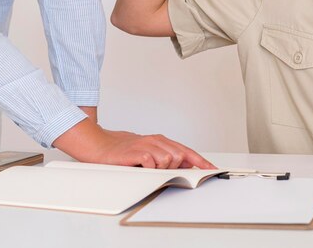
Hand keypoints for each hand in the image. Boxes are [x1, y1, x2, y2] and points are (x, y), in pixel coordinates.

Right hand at [92, 130, 215, 168]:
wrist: (101, 146)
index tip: (211, 169)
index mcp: (162, 141)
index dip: (200, 161)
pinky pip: (153, 163)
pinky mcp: (138, 151)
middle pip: (180, 156)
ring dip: (160, 169)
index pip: (186, 151)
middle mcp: (157, 141)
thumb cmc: (124, 151)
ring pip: (168, 160)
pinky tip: (141, 167)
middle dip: (176, 168)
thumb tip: (184, 167)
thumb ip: (165, 157)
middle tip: (163, 172)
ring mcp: (147, 145)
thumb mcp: (148, 152)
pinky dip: (150, 168)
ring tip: (147, 168)